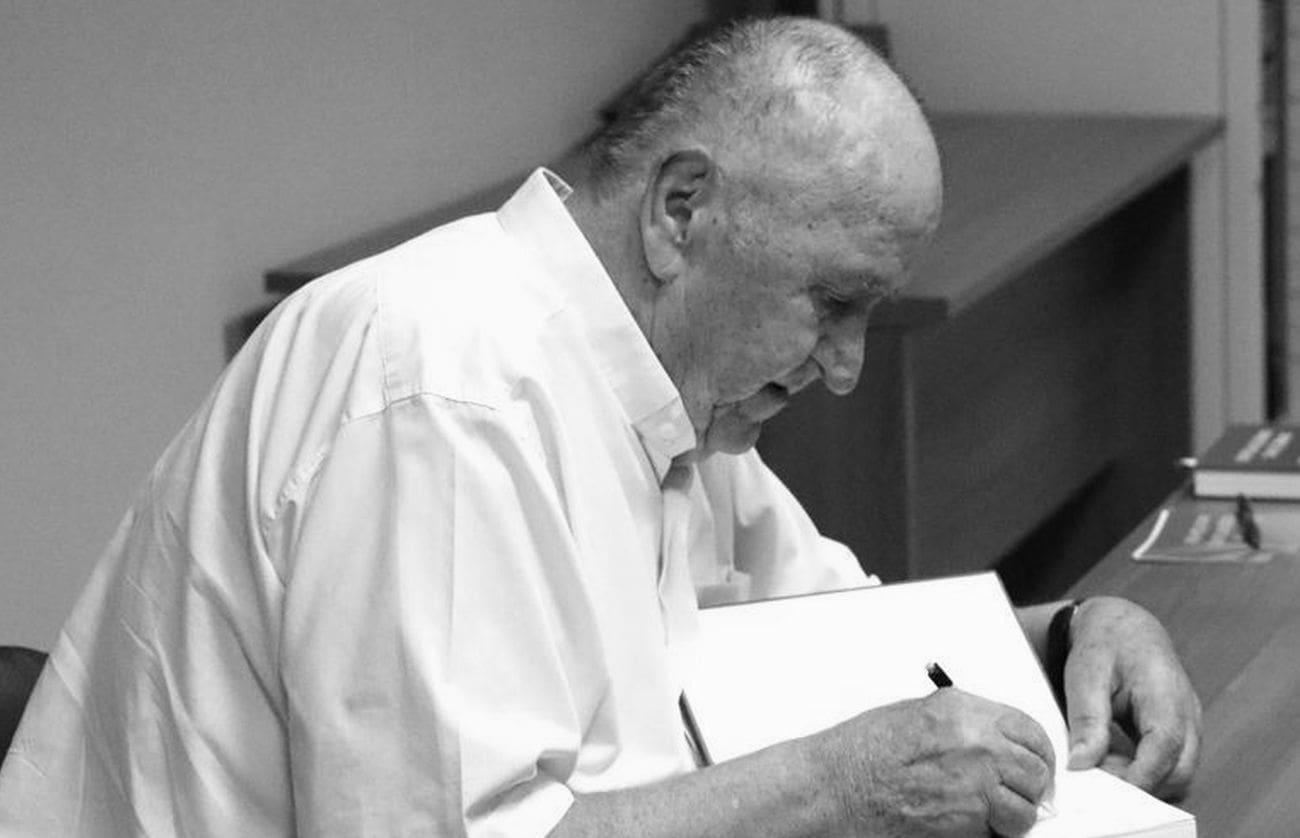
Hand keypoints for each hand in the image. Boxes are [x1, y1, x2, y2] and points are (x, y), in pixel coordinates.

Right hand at [812, 688, 1054, 836]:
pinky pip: (1001, 832)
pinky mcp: (968, 822)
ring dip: (1014, 815)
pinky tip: (973, 826)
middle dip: (1032, 786)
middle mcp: (976, 743)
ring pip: (1025, 808)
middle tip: (1021, 795)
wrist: (837, 786)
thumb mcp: (916, 716)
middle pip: (1035, 770)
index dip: (1038, 751)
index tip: (1037, 763)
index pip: (1029, 729)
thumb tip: (993, 740)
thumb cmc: (862, 752)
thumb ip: (961, 723)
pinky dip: (994, 834)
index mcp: (962, 711)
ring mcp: (974, 784)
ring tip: (993, 815)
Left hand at [1062, 597, 1200, 798]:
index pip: (1166, 745)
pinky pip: (1170, 767)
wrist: (1122, 627)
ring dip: (1143, 781)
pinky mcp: (1179, 735)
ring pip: (1178, 774)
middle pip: (1180, 770)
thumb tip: (1081, 764)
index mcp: (1166, 692)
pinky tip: (1111, 763)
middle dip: (1140, 785)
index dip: (1140, 775)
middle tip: (1095, 780)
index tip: (1106, 789)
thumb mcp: (1085, 675)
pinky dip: (1144, 773)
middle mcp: (1188, 713)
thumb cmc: (1104, 645)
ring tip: (1101, 766)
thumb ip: (1087, 719)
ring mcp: (1189, 726)